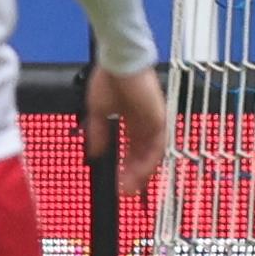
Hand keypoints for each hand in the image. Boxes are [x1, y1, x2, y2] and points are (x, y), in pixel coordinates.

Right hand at [88, 66, 170, 196]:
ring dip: (141, 173)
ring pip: (152, 155)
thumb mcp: (99, 111)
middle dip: (134, 175)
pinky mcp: (160, 119)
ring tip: (130, 190)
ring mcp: (155, 122)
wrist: (119, 63)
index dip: (127, 166)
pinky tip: (138, 174)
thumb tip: (94, 152)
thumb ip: (98, 133)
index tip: (118, 182)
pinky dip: (148, 162)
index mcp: (133, 121)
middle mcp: (146, 124)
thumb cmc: (110, 80)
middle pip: (144, 156)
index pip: (133, 150)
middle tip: (125, 192)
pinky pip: (157, 146)